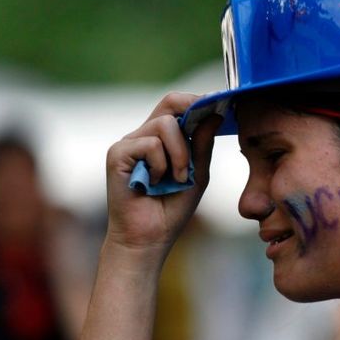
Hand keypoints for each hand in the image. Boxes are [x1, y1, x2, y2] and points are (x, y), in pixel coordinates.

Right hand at [105, 92, 221, 258]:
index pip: (178, 106)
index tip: (221, 105)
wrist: (149, 238)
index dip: (199, 102)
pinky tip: (154, 183)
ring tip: (176, 178)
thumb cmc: (171, 209)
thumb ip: (203, 145)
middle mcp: (144, 135)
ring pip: (165, 124)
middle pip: (170, 102)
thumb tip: (215, 115)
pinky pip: (150, 143)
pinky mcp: (118, 153)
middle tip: (208, 125)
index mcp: (162, 138)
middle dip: (193, 113)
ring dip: (180, 154)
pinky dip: (161, 165)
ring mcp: (129, 143)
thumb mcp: (197, 174)